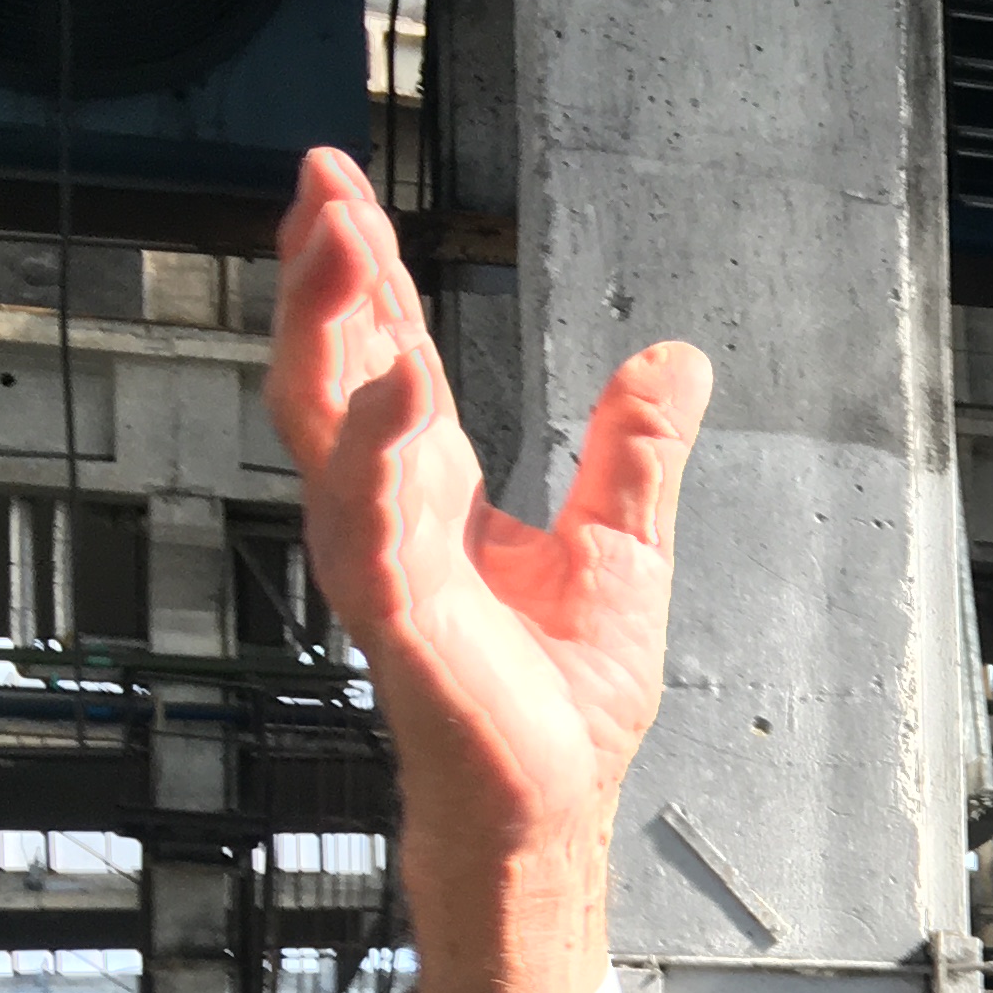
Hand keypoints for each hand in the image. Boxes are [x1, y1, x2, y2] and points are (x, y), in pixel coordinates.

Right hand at [266, 145, 711, 992]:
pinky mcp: (401, 622)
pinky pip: (374, 526)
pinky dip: (379, 455)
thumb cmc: (560, 705)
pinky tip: (398, 388)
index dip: (361, 270)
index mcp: (434, 490)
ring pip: (329, 428)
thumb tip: (674, 363)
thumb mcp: (622, 551)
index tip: (334, 185)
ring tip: (339, 243)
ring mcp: (382, 564)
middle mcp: (389, 514)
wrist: (552, 810)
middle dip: (321, 275)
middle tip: (318, 183)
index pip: (385, 354)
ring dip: (329, 334)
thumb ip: (635, 455)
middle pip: (332, 369)